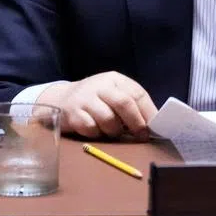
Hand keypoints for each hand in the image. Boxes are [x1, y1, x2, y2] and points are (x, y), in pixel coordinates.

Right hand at [39, 72, 157, 138]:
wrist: (60, 100)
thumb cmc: (94, 100)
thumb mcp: (112, 95)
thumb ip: (130, 105)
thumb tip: (152, 124)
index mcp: (114, 79)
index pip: (137, 94)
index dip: (148, 112)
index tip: (155, 127)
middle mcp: (100, 85)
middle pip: (124, 103)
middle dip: (136, 123)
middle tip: (141, 136)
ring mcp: (84, 99)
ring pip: (108, 119)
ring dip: (114, 131)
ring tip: (112, 132)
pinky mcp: (72, 114)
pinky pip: (91, 129)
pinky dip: (97, 134)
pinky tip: (95, 131)